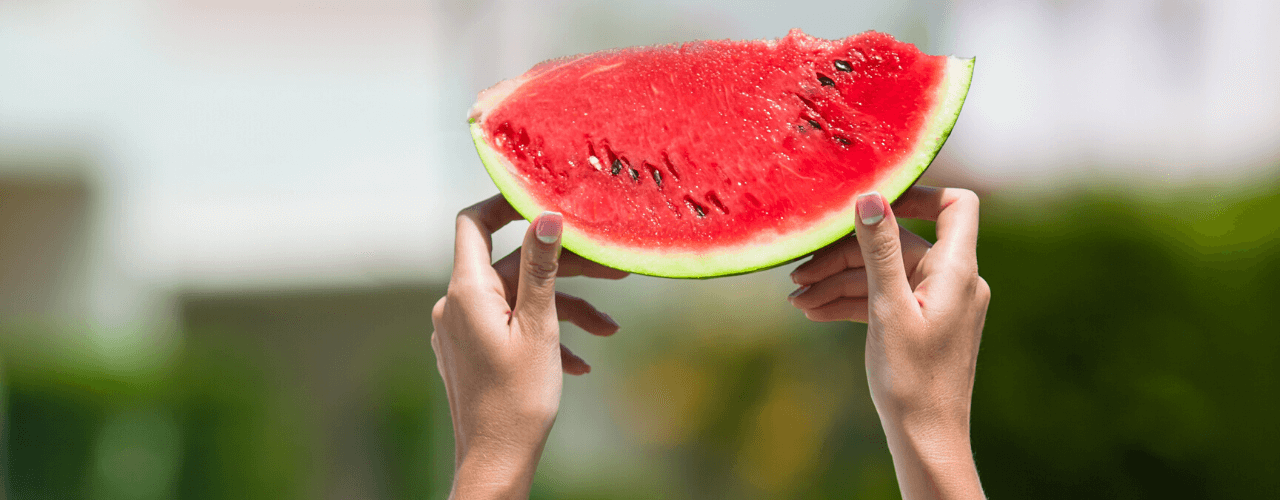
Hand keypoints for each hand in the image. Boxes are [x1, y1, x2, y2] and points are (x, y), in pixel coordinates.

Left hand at [431, 195, 627, 498]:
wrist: (496, 463)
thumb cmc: (518, 400)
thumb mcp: (539, 327)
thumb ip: (541, 269)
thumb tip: (546, 217)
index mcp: (466, 292)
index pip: (474, 224)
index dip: (506, 204)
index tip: (546, 200)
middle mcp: (455, 305)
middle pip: (512, 265)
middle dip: (563, 268)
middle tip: (613, 272)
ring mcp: (462, 331)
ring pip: (519, 299)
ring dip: (565, 309)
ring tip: (608, 329)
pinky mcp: (472, 352)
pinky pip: (511, 326)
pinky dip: (545, 334)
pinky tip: (580, 360)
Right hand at [788, 186, 988, 499]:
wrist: (926, 439)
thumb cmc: (912, 379)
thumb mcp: (887, 308)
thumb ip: (880, 250)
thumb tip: (870, 196)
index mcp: (955, 269)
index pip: (954, 206)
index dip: (915, 193)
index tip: (868, 201)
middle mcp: (952, 280)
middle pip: (898, 243)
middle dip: (847, 254)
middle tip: (799, 273)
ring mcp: (937, 302)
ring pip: (884, 273)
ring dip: (840, 282)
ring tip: (797, 299)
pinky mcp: (921, 323)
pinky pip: (885, 298)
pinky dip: (853, 301)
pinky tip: (814, 312)